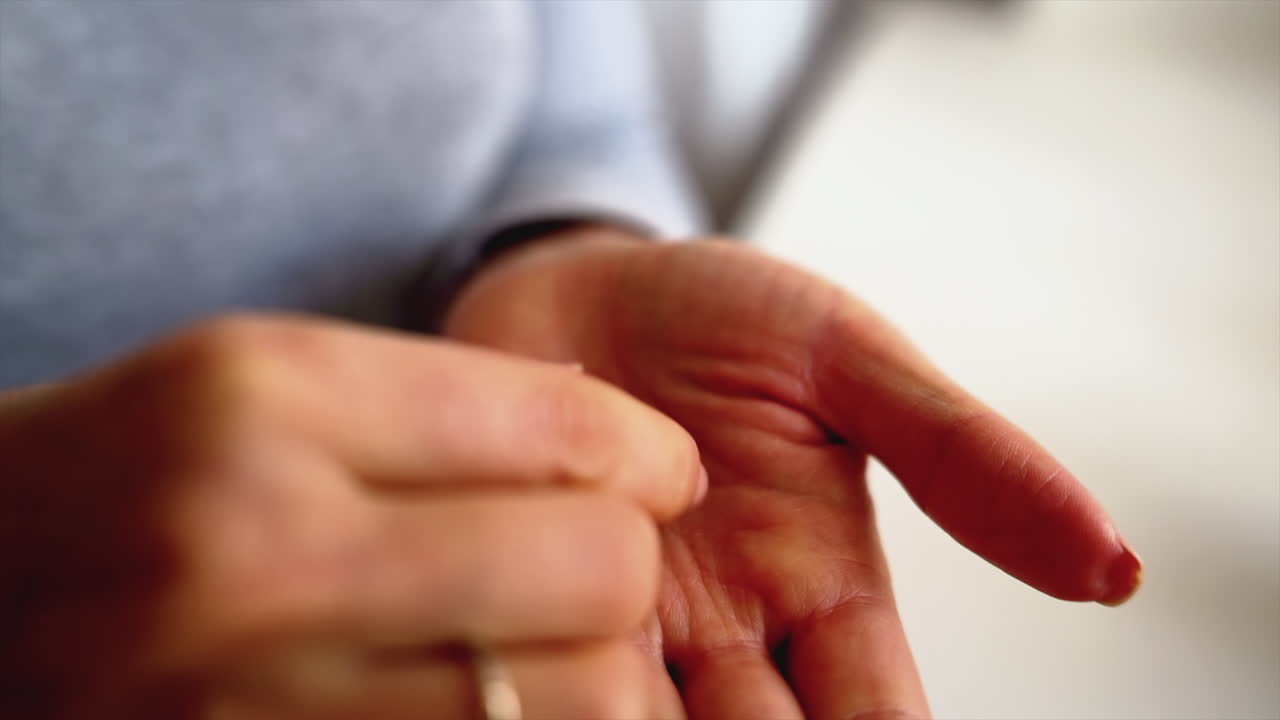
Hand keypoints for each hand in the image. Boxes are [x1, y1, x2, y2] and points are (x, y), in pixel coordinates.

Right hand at [0, 315, 705, 718]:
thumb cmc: (129, 469)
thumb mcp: (260, 379)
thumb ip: (442, 404)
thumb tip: (625, 446)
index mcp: (262, 402)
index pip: (560, 426)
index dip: (649, 454)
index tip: (664, 473)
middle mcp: (264, 553)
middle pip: (598, 571)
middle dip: (628, 561)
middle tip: (601, 556)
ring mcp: (265, 701)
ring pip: (586, 703)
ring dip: (599, 666)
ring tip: (547, 636)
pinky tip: (493, 692)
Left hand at [445, 228, 1143, 718]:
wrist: (572, 283)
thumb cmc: (717, 315)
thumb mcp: (849, 361)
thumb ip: (962, 455)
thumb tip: (1114, 566)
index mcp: (825, 589)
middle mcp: (728, 636)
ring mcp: (626, 630)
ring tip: (634, 706)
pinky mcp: (525, 606)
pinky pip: (542, 687)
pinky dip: (548, 696)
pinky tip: (537, 684)